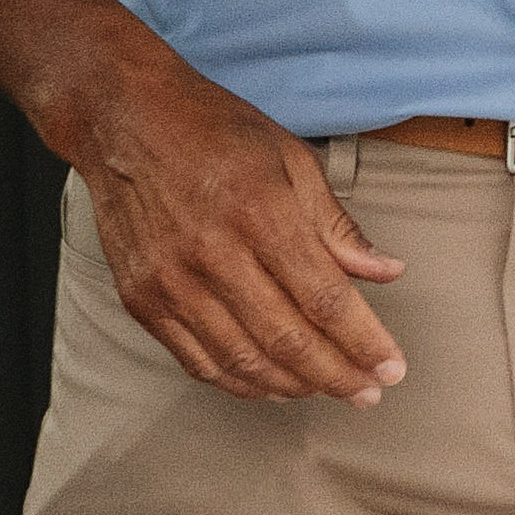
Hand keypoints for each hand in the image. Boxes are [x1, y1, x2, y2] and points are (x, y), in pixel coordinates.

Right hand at [0, 0, 409, 408]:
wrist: (121, 119)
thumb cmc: (213, 130)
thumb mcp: (290, 159)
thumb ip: (336, 226)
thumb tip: (387, 272)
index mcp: (260, 211)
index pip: (324, 299)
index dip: (364, 343)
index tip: (392, 369)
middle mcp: (213, 253)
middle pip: (288, 341)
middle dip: (338, 376)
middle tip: (369, 394)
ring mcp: (171, 281)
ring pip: (243, 361)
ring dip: (293, 386)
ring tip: (328, 390)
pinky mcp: (142, 299)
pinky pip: (198, 360)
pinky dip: (240, 381)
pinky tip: (271, 383)